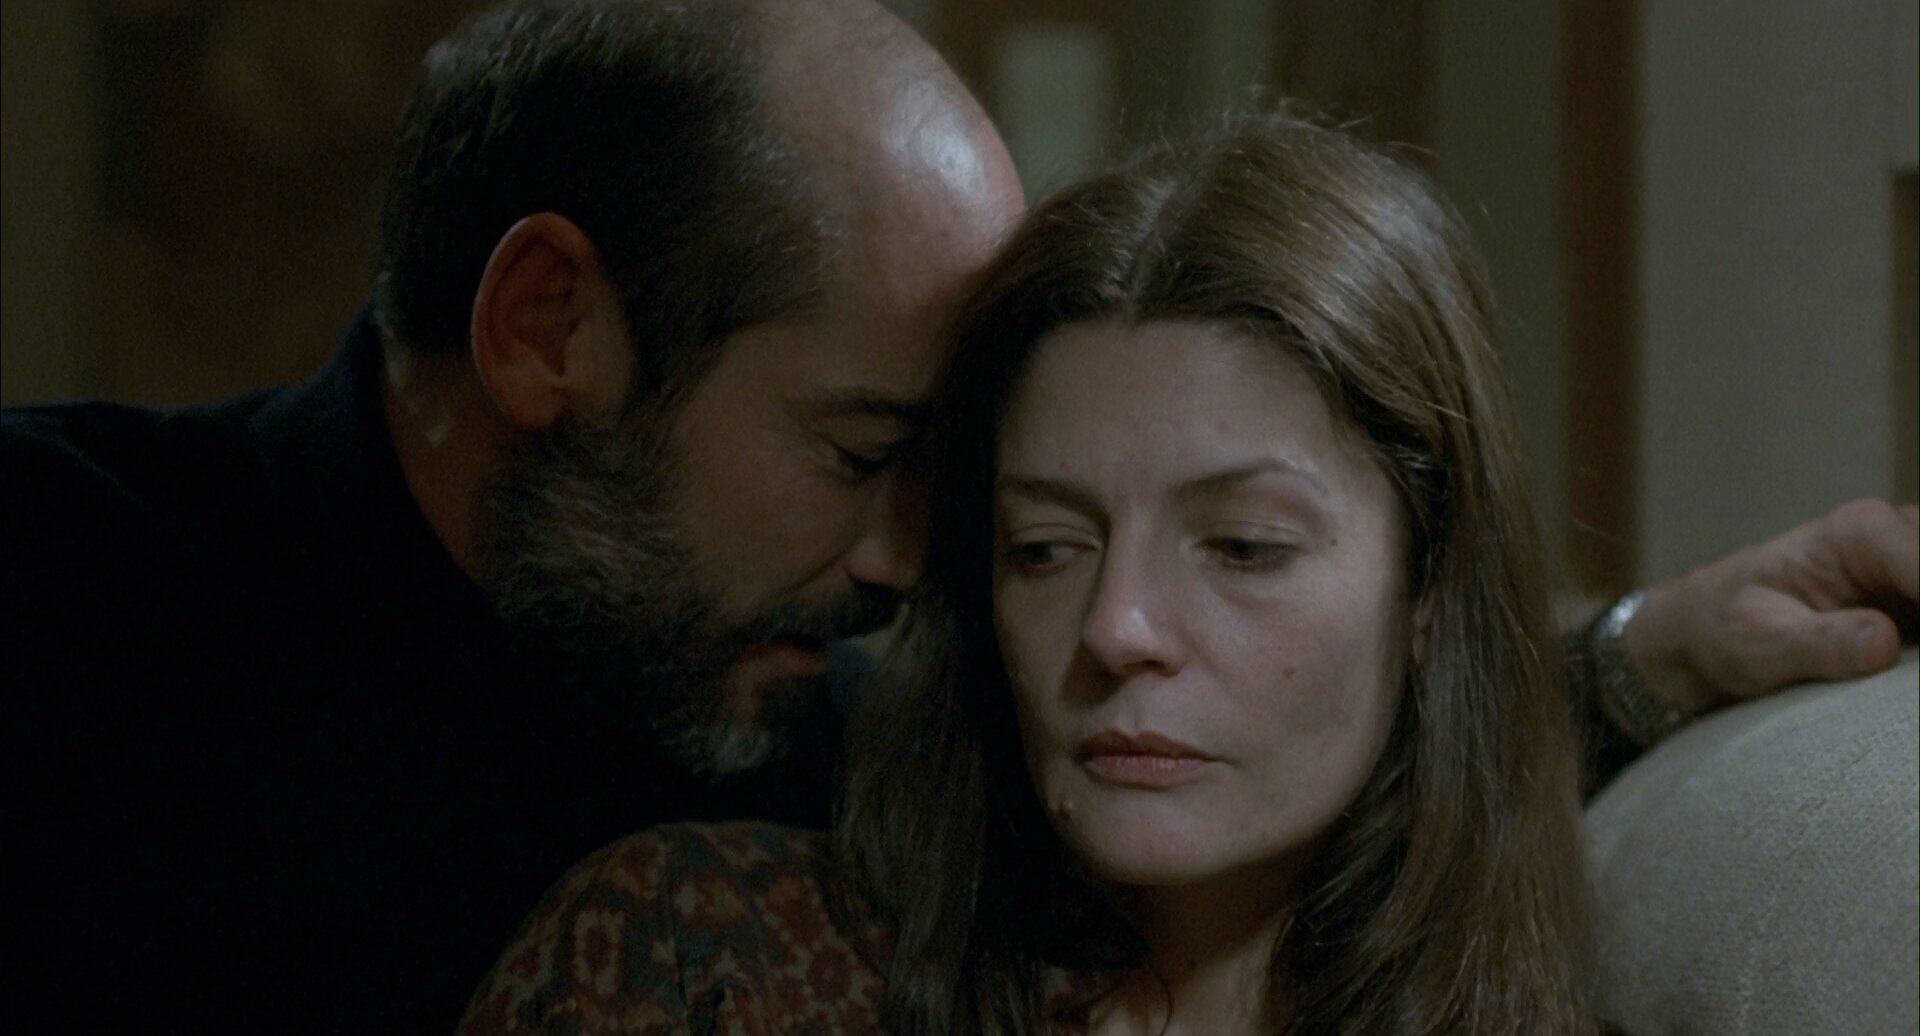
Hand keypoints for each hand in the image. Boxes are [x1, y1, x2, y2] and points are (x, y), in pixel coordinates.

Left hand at [1623, 499, 1918, 715]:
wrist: (1710, 635)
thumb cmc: (1725, 628)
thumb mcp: (1756, 642)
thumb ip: (1817, 644)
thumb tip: (1883, 644)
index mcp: (1859, 532)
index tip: (1908, 649)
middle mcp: (1901, 540)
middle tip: (1914, 678)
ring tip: (1912, 692)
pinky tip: (1910, 693)